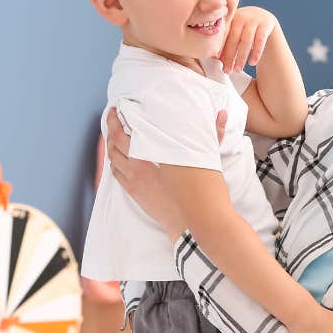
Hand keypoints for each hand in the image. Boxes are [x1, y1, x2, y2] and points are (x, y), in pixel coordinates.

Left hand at [106, 108, 222, 235]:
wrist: (195, 225)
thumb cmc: (202, 193)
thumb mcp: (207, 160)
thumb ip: (213, 134)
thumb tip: (221, 114)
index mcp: (150, 159)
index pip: (124, 134)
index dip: (118, 119)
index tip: (119, 108)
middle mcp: (137, 171)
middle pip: (114, 145)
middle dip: (111, 128)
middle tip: (114, 115)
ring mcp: (134, 184)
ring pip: (113, 161)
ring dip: (111, 146)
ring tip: (114, 133)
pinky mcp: (136, 195)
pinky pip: (117, 176)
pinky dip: (114, 163)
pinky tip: (118, 157)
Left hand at [218, 6, 276, 73]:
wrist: (264, 17)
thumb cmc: (244, 28)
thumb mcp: (235, 30)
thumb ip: (226, 40)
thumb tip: (215, 57)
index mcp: (230, 17)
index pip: (224, 33)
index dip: (220, 46)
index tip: (217, 59)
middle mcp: (242, 16)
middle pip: (234, 38)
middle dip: (229, 56)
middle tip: (227, 71)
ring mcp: (254, 19)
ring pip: (246, 41)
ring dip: (241, 57)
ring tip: (237, 70)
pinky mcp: (266, 24)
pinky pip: (260, 40)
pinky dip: (256, 53)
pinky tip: (252, 63)